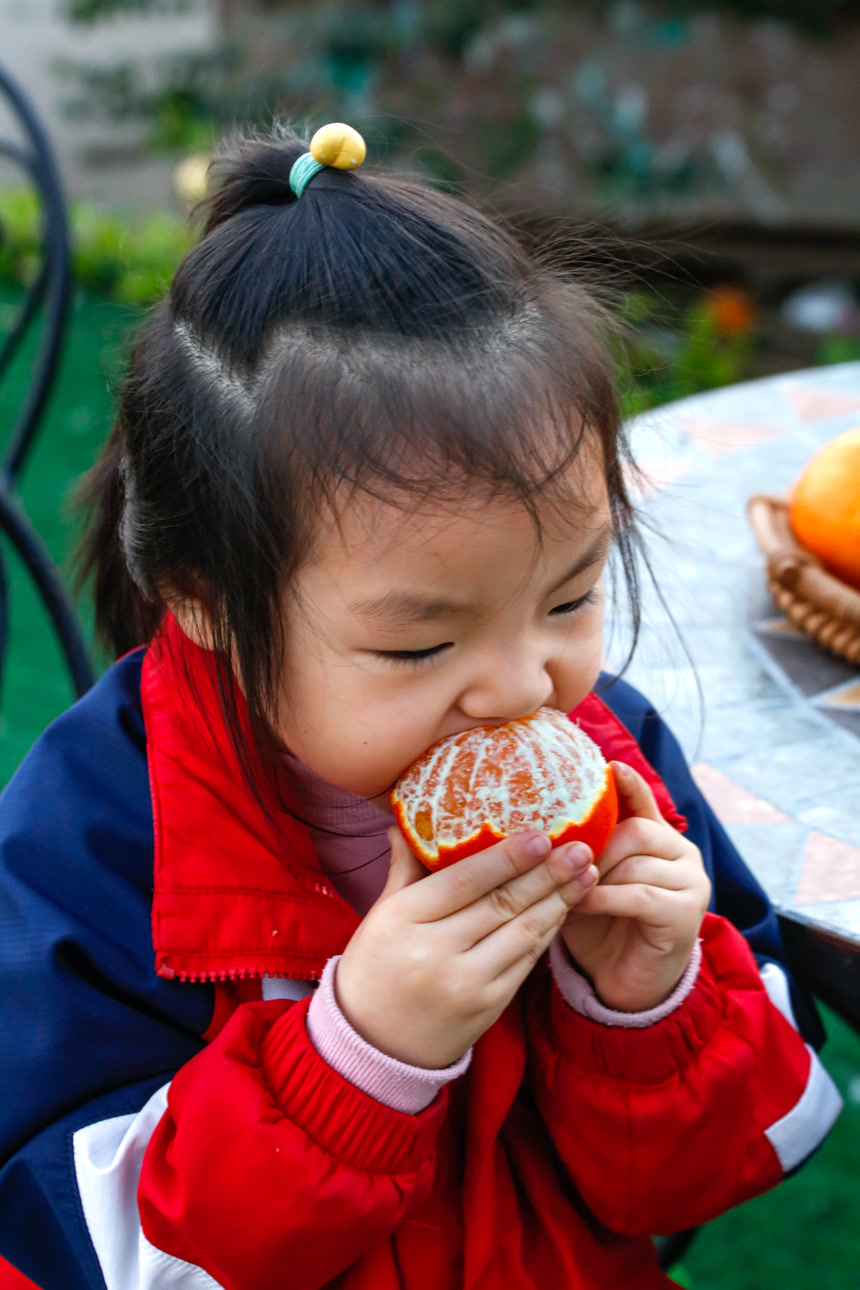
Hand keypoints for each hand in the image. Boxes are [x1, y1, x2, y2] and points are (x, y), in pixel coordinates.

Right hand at [335, 827, 598, 1068]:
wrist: (372, 1046)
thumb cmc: (373, 969)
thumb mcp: (380, 915)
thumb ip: (404, 870)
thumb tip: (406, 822)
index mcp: (404, 919)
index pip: (464, 880)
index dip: (507, 857)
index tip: (541, 834)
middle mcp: (436, 951)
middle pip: (502, 903)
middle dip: (547, 873)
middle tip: (579, 847)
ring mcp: (466, 983)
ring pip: (522, 932)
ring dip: (559, 900)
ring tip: (585, 873)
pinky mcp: (488, 1006)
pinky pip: (526, 961)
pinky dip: (547, 932)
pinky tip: (565, 908)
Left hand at [561, 761, 710, 1012]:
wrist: (620, 981)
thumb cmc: (598, 924)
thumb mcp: (584, 878)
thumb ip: (580, 849)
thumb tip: (544, 821)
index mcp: (657, 838)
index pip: (643, 801)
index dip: (628, 784)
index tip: (609, 766)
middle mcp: (681, 853)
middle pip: (636, 831)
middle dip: (595, 849)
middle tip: (563, 868)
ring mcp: (691, 882)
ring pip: (637, 863)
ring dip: (595, 878)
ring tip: (568, 892)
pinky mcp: (688, 913)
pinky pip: (641, 894)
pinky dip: (605, 899)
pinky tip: (582, 906)